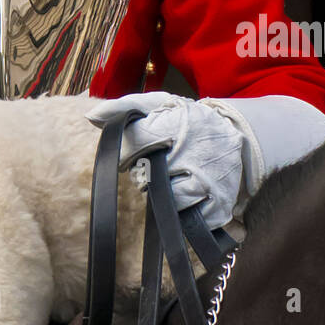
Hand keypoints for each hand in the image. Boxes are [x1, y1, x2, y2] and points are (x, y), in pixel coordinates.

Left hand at [86, 92, 245, 229]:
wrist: (234, 132)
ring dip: (164, 196)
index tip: (132, 156)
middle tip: (157, 167)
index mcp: (175, 127)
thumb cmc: (188, 120)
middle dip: (147, 176)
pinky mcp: (219, 204)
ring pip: (169, 203)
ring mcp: (208, 182)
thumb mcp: (159, 104)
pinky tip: (188, 194)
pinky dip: (185, 212)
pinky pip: (191, 219)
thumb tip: (91, 117)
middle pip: (148, 180)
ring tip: (173, 180)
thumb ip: (125, 106)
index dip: (129, 155)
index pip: (136, 148)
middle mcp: (193, 155)